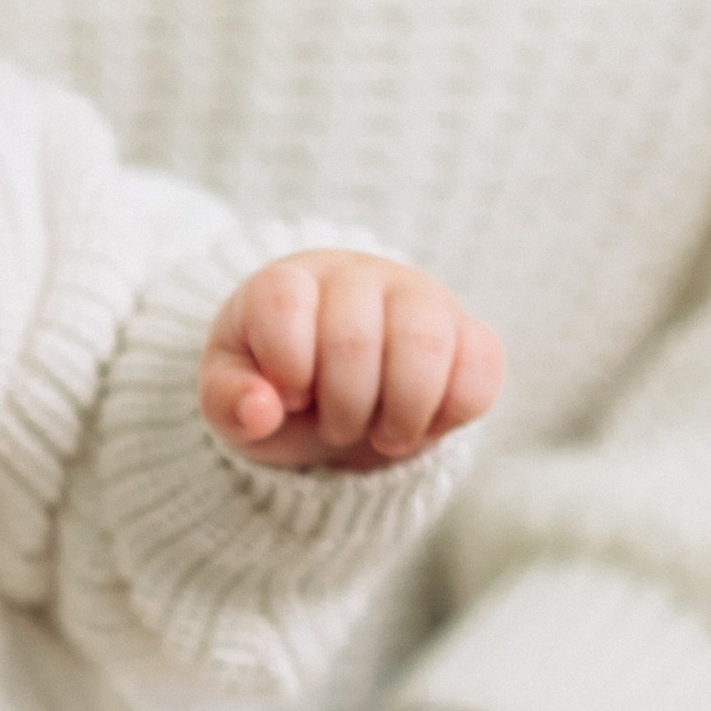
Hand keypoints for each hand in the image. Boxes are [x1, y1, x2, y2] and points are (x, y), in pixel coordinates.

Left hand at [203, 250, 502, 472]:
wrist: (330, 392)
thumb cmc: (273, 387)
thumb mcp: (228, 399)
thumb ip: (227, 401)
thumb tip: (260, 411)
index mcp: (287, 283)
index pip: (283, 302)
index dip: (287, 366)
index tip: (291, 395)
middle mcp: (356, 277)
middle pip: (354, 339)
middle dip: (342, 409)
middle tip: (336, 426)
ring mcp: (419, 298)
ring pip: (426, 346)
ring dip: (401, 415)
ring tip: (384, 433)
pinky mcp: (468, 332)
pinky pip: (482, 365)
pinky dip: (453, 413)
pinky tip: (423, 424)